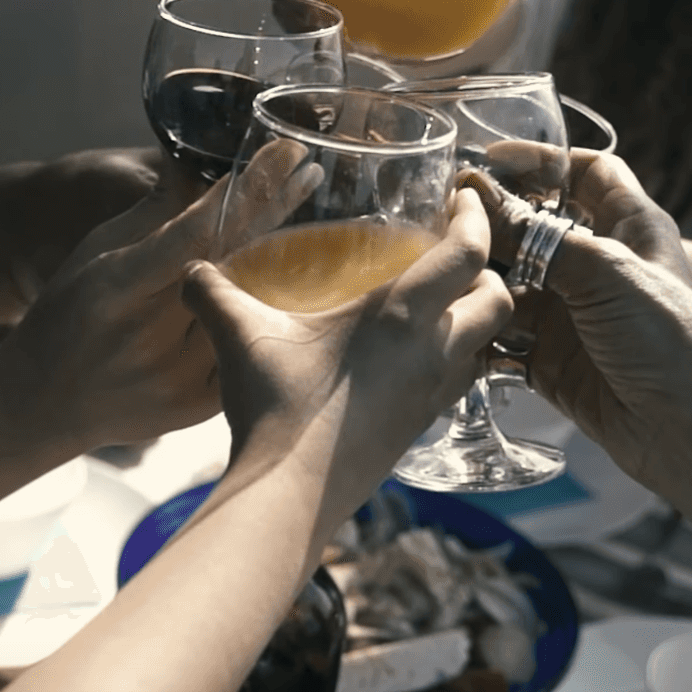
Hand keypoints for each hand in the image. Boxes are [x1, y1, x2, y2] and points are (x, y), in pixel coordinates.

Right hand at [0, 141, 323, 451]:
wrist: (43, 404)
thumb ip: (150, 215)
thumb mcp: (94, 254)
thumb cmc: (65, 316)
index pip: (198, 231)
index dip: (247, 191)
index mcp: (119, 289)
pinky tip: (294, 282)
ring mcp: (179, 379)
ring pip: (249, 310)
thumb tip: (202, 167)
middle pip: (234, 265)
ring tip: (314, 221)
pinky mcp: (198, 409)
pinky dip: (269, 314)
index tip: (283, 154)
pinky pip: (247, 351)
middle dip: (276, 213)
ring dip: (285, 261)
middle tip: (309, 174)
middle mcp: (152, 337)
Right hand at [181, 186, 511, 495]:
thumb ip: (213, 292)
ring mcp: (430, 397)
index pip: (468, 251)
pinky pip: (455, 384)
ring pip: (485, 347)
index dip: (476, 216)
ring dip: (474, 321)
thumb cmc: (275, 409)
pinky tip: (406, 360)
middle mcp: (431, 353)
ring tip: (436, 307)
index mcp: (401, 315)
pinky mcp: (417, 430)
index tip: (465, 197)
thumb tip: (191, 268)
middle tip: (453, 255)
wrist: (289, 494)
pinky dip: (448, 361)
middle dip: (488, 271)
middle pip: (499, 300)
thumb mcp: (239, 336)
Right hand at [465, 155, 691, 491]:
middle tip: (441, 221)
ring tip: (438, 275)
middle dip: (492, 224)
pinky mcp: (553, 361)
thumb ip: (536, 235)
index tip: (490, 163)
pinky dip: (479, 329)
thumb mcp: (604, 271)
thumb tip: (478, 198)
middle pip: (536, 229)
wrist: (690, 431)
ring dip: (479, 279)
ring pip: (513, 283)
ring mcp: (575, 316)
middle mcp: (601, 267)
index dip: (543, 162)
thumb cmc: (669, 339)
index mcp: (632, 228)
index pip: (587, 173)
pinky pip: (504, 336)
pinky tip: (450, 322)